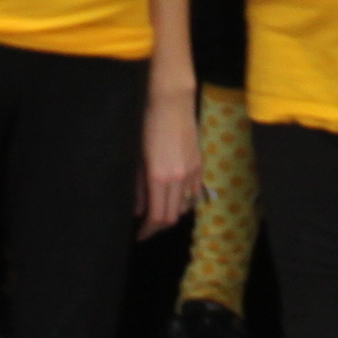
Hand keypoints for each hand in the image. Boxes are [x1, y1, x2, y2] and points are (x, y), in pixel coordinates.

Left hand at [138, 77, 204, 234]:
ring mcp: (192, 172)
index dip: (148, 230)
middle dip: (158, 226)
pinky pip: (194, 193)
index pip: (157, 216)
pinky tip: (175, 199)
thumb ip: (138, 188)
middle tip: (146, 228)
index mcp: (159, 178)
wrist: (172, 103)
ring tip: (159, 211)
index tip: (139, 234)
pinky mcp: (199, 165)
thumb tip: (138, 211)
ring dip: (172, 213)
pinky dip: (185, 201)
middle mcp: (178, 179)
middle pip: (172, 216)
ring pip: (185, 206)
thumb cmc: (148, 126)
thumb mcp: (137, 158)